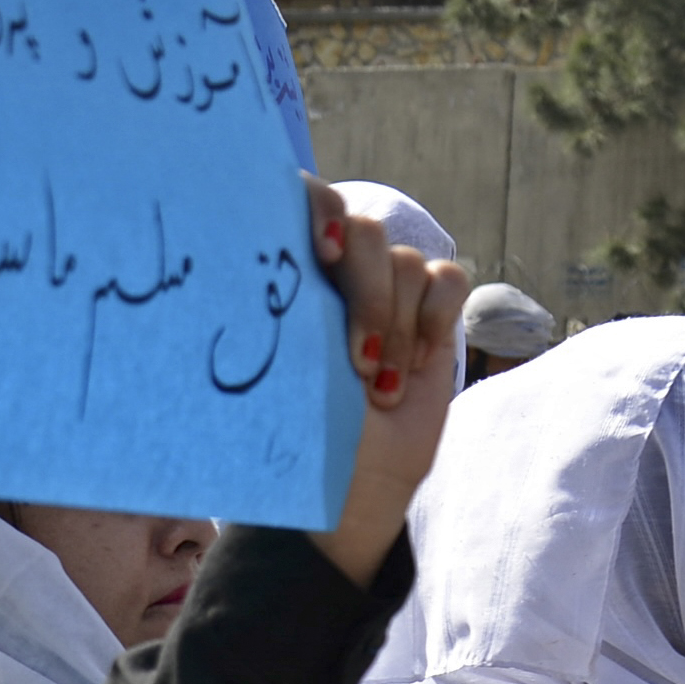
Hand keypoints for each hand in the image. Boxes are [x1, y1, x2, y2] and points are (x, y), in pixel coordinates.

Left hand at [312, 175, 470, 586]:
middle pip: (365, 231)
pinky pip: (447, 279)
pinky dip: (434, 323)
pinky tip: (410, 371)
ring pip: (406, 262)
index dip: (319, 208)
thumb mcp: (274, 372)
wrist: (349, 486)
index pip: (300, 198)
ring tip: (376, 387)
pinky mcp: (430, 311)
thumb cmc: (295, 436)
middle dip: (366, 298)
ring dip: (397, 330)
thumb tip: (237, 265)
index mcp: (282, 274)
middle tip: (354, 364)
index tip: (322, 254)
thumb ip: (271, 312)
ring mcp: (385, 289)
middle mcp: (334, 272)